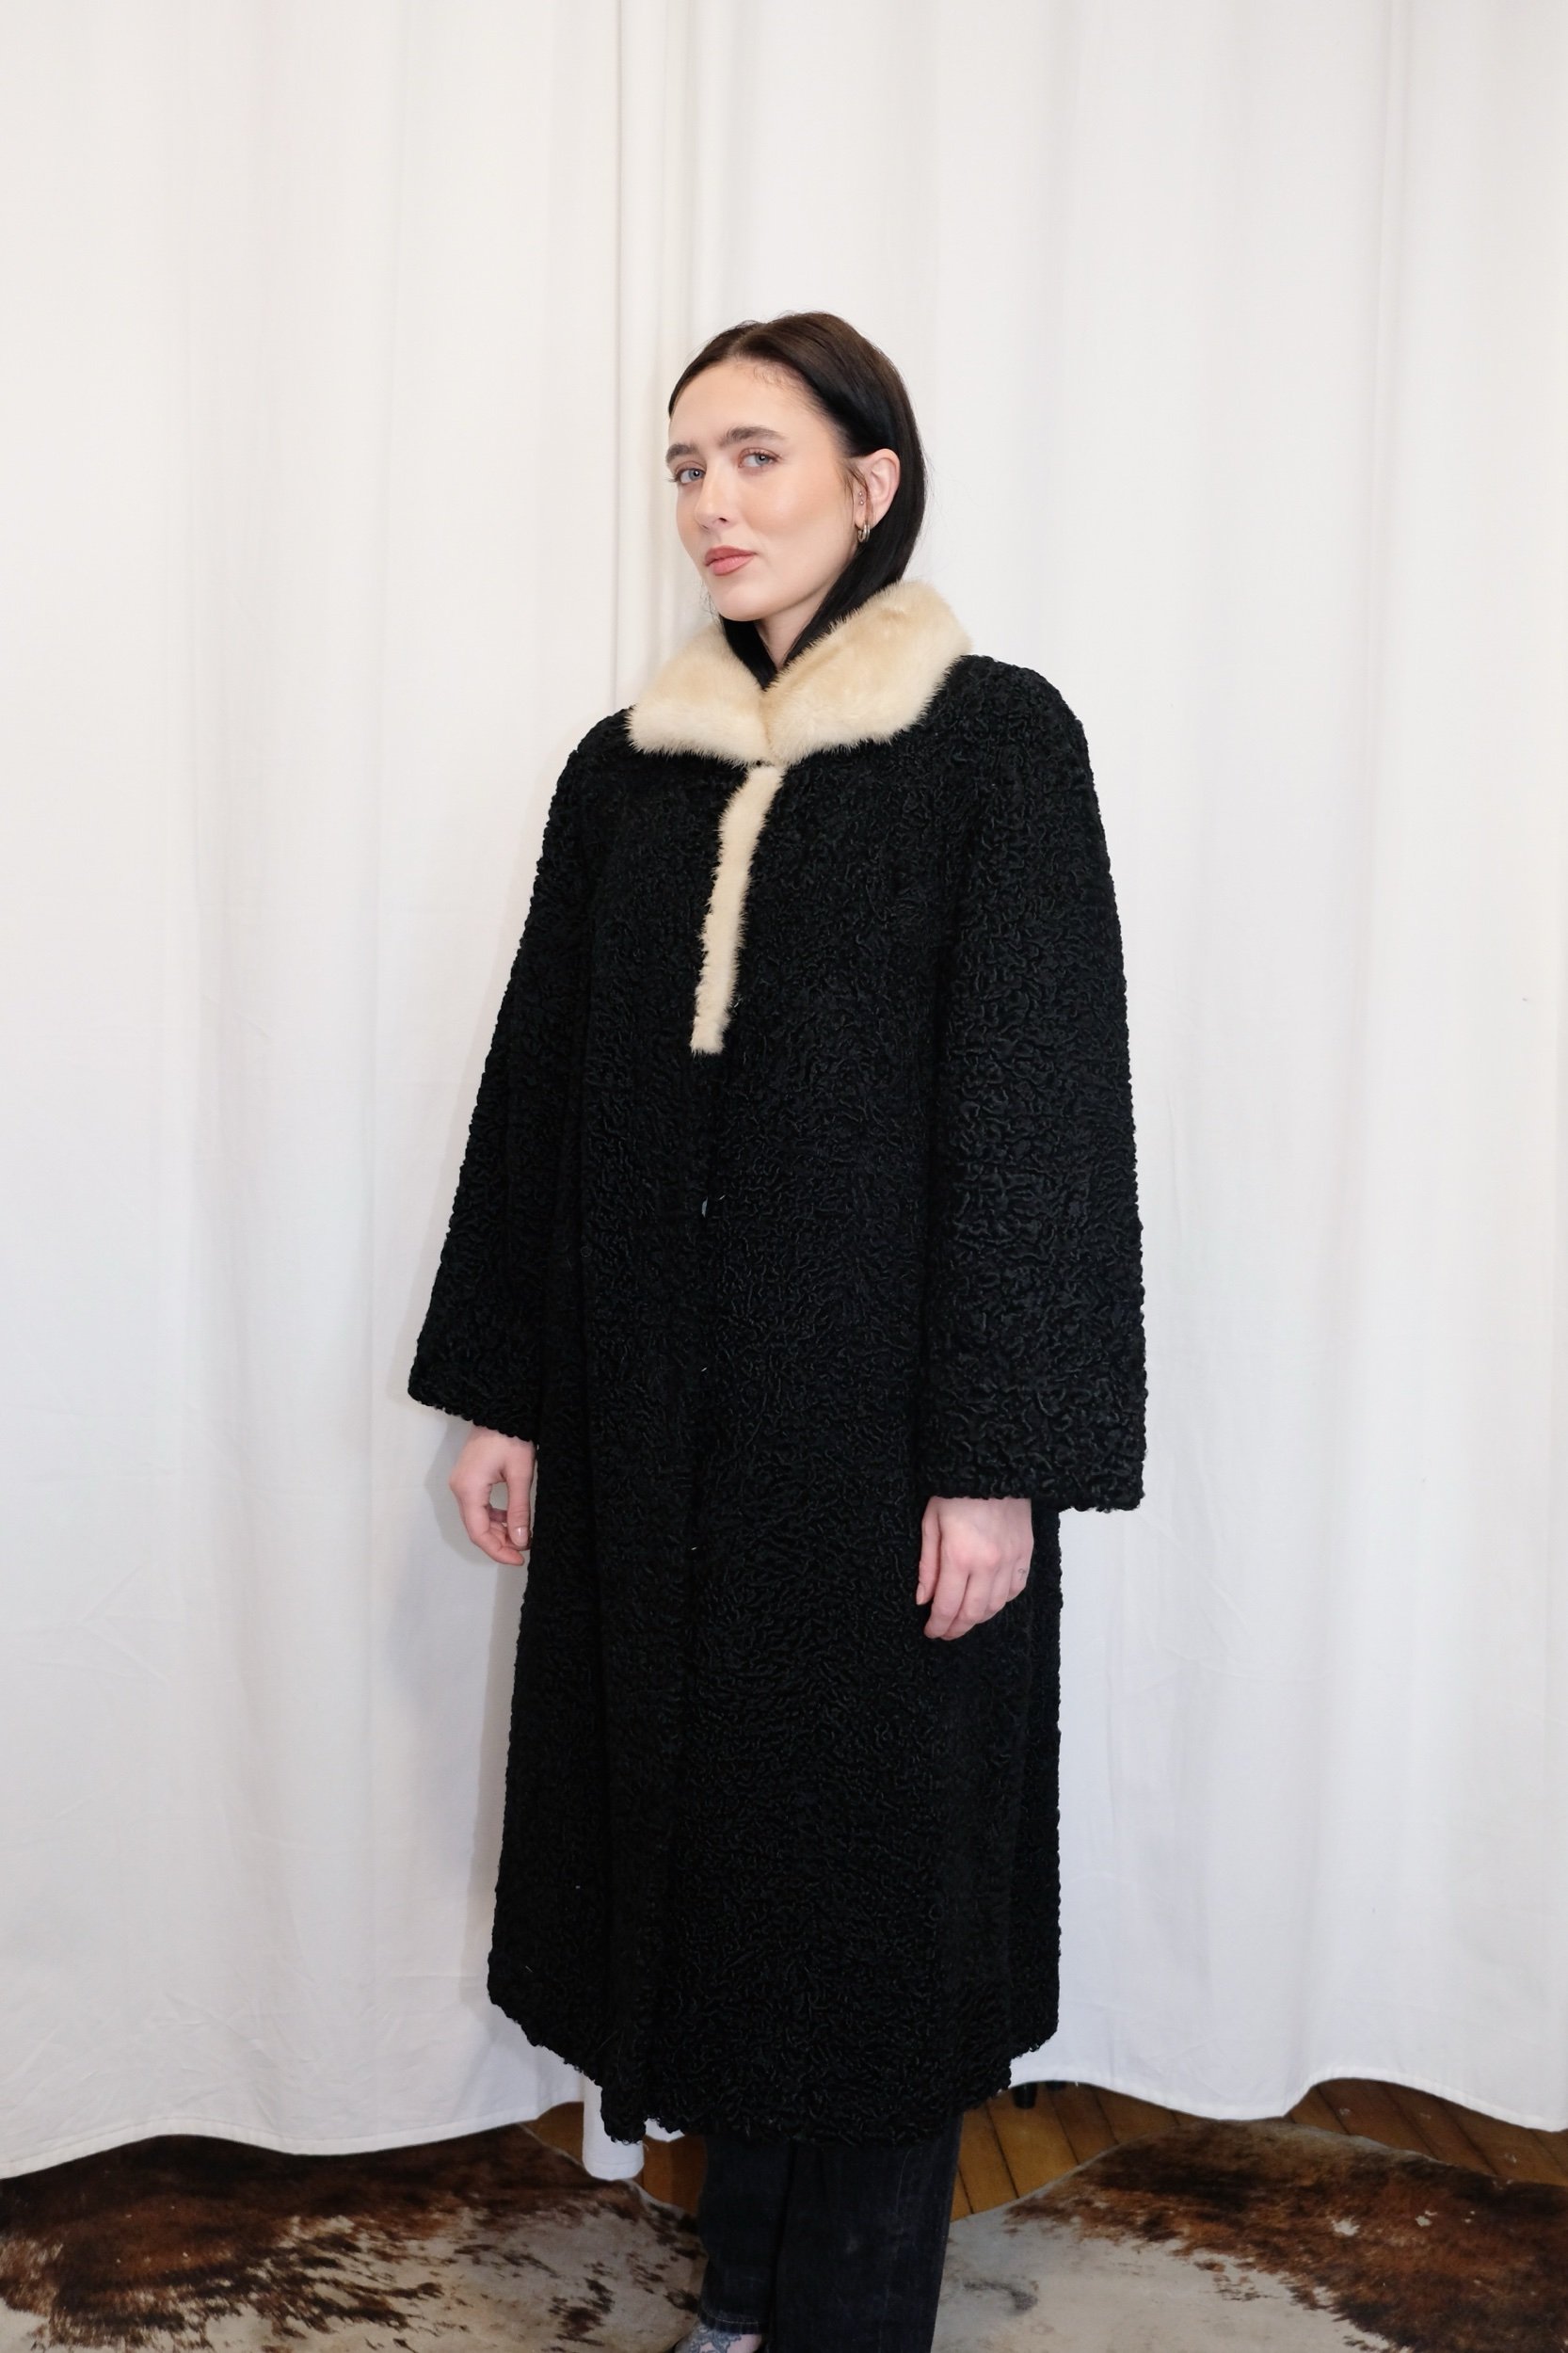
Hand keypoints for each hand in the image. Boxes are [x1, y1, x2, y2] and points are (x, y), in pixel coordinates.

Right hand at [449, 1426, 535, 1564]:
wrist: (501, 1409)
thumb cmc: (511, 1436)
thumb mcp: (520, 1475)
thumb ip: (519, 1510)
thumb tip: (520, 1541)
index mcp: (468, 1489)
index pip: (478, 1532)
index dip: (497, 1550)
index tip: (518, 1559)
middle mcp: (459, 1488)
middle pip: (476, 1528)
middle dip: (499, 1543)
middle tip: (523, 1551)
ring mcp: (461, 1483)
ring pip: (477, 1518)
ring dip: (497, 1531)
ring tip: (521, 1537)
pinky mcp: (468, 1479)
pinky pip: (478, 1506)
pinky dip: (494, 1517)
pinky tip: (511, 1520)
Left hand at [916, 1495, 1032, 1637]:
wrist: (993, 1465)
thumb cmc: (956, 1490)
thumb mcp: (931, 1522)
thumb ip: (928, 1565)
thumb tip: (924, 1599)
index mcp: (959, 1556)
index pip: (948, 1605)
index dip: (938, 1625)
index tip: (930, 1632)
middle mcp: (988, 1563)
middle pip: (973, 1612)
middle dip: (957, 1628)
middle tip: (945, 1632)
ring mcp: (1011, 1559)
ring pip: (996, 1605)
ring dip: (978, 1618)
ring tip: (963, 1619)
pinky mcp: (1025, 1552)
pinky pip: (1016, 1589)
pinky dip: (1001, 1601)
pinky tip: (989, 1601)